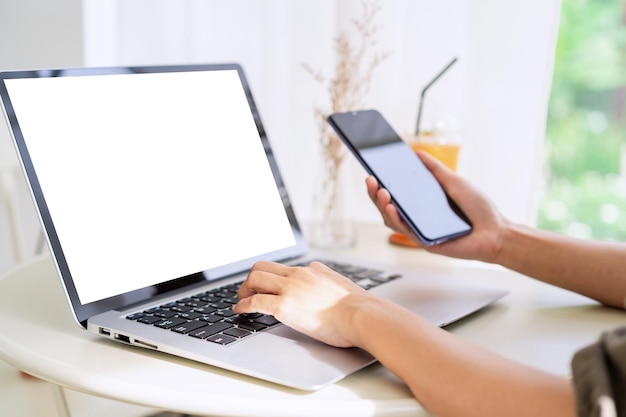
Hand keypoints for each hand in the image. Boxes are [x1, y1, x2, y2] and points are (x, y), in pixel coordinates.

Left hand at [233, 260, 372, 347]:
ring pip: (255, 279)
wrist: (360, 314)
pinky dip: (243, 305)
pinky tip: (239, 311)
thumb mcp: (340, 284)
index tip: (265, 286)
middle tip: (247, 292)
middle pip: (262, 267)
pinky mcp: (284, 306)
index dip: (270, 278)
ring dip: (243, 290)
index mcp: (311, 270)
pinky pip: (255, 301)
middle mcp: (297, 274)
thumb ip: (325, 280)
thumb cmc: (356, 307)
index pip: (282, 268)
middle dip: (250, 279)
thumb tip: (321, 279)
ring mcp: (289, 289)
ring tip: (241, 301)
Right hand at [366, 151, 507, 262]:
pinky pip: (405, 231)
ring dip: (382, 205)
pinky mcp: (424, 242)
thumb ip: (435, 169)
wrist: (496, 231)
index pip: (396, 192)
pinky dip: (395, 218)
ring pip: (391, 220)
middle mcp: (417, 217)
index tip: (372, 168)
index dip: (381, 183)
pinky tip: (391, 206)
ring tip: (380, 191)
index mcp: (422, 203)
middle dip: (375, 193)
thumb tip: (416, 152)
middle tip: (370, 179)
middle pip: (388, 206)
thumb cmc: (479, 208)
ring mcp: (419, 230)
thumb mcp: (455, 182)